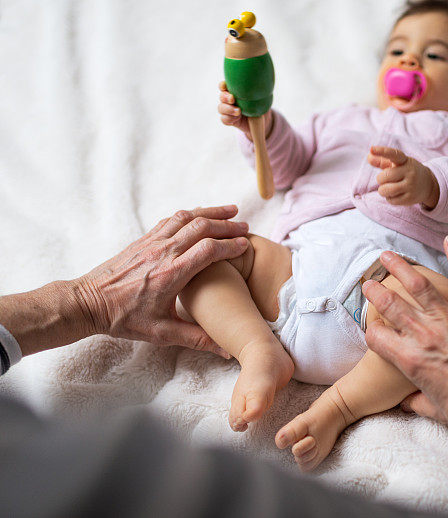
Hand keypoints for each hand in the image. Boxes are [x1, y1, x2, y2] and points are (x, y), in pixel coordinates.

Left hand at [77, 205, 249, 356]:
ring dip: (210, 212)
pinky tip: (200, 216)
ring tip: (230, 211)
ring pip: (186, 217)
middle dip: (227, 224)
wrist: (88, 303)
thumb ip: (197, 339)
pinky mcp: (143, 240)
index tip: (246, 245)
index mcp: (172, 273)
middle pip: (201, 226)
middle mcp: (164, 252)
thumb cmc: (124, 318)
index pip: (209, 250)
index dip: (231, 245)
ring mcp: (152, 242)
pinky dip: (190, 215)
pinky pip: (171, 220)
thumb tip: (226, 350)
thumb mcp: (162, 333)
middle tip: (245, 227)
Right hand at [218, 81, 273, 141]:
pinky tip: (237, 118)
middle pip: (221, 96)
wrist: (263, 121)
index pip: (224, 86)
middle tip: (232, 99)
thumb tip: (260, 86)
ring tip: (238, 111)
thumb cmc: (262, 105)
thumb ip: (256, 91)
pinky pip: (224, 119)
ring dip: (228, 109)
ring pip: (221, 108)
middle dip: (225, 97)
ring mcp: (228, 110)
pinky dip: (229, 118)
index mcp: (235, 91)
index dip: (222, 85)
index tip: (224, 86)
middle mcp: (230, 99)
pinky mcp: (229, 120)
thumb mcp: (261, 97)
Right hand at [363, 236, 447, 446]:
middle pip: (392, 305)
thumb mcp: (435, 411)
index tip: (373, 327)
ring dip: (400, 267)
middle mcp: (426, 335)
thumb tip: (407, 402)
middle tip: (368, 282)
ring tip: (387, 256)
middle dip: (376, 291)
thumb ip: (416, 403)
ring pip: (419, 285)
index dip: (372, 332)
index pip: (377, 338)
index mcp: (411, 361)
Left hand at [368, 146, 439, 207]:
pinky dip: (390, 198)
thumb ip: (382, 161)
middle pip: (383, 177)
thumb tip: (369, 157)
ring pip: (385, 190)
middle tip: (388, 179)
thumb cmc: (407, 171)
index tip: (372, 149)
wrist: (428, 184)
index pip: (393, 154)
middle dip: (381, 180)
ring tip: (390, 188)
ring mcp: (411, 185)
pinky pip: (390, 200)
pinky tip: (397, 194)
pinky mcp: (410, 198)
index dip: (382, 151)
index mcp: (405, 161)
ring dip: (383, 190)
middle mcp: (410, 172)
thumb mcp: (397, 164)